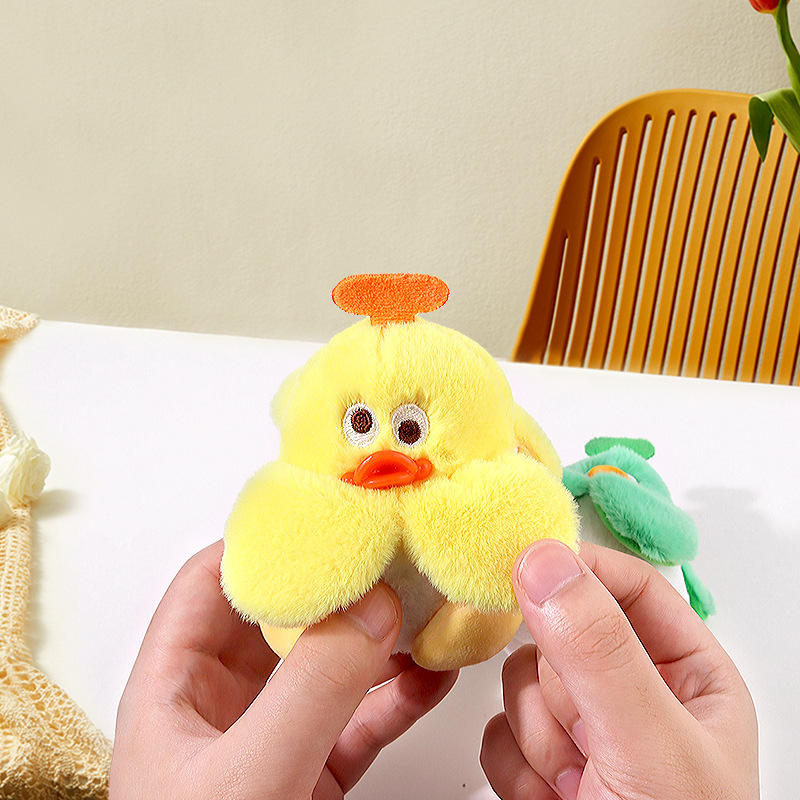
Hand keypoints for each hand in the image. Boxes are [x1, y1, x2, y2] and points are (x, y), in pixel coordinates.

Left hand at [110, 541, 457, 798]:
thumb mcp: (249, 776)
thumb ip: (309, 690)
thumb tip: (374, 607)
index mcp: (177, 686)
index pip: (214, 580)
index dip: (267, 540)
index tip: (329, 512)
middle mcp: (224, 702)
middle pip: (284, 615)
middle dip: (343, 582)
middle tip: (396, 547)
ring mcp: (273, 736)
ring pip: (331, 664)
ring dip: (382, 636)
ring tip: (430, 602)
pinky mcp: (313, 775)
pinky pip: (360, 717)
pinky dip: (399, 694)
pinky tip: (435, 674)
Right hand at [481, 541, 758, 799]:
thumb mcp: (651, 747)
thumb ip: (599, 651)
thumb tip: (542, 559)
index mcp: (686, 672)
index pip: (625, 583)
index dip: (577, 568)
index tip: (524, 560)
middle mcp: (632, 693)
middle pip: (558, 630)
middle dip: (558, 686)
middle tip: (585, 733)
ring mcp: (583, 730)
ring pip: (519, 679)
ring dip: (539, 734)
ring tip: (576, 781)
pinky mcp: (539, 765)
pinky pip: (496, 730)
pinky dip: (515, 768)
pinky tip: (551, 798)